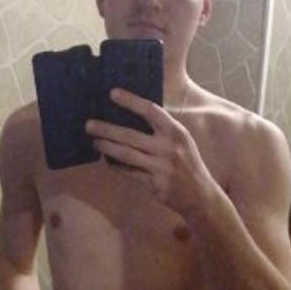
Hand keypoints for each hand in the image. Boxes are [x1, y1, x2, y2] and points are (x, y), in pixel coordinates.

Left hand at [86, 88, 216, 216]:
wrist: (201, 196)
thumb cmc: (187, 164)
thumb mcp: (182, 141)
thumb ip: (162, 130)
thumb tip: (131, 117)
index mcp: (176, 132)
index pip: (151, 111)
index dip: (131, 101)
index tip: (112, 93)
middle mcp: (169, 148)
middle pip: (131, 135)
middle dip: (107, 129)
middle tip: (89, 124)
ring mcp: (161, 167)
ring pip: (126, 155)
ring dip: (107, 148)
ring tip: (94, 142)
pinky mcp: (154, 184)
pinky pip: (129, 172)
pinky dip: (116, 166)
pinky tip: (106, 161)